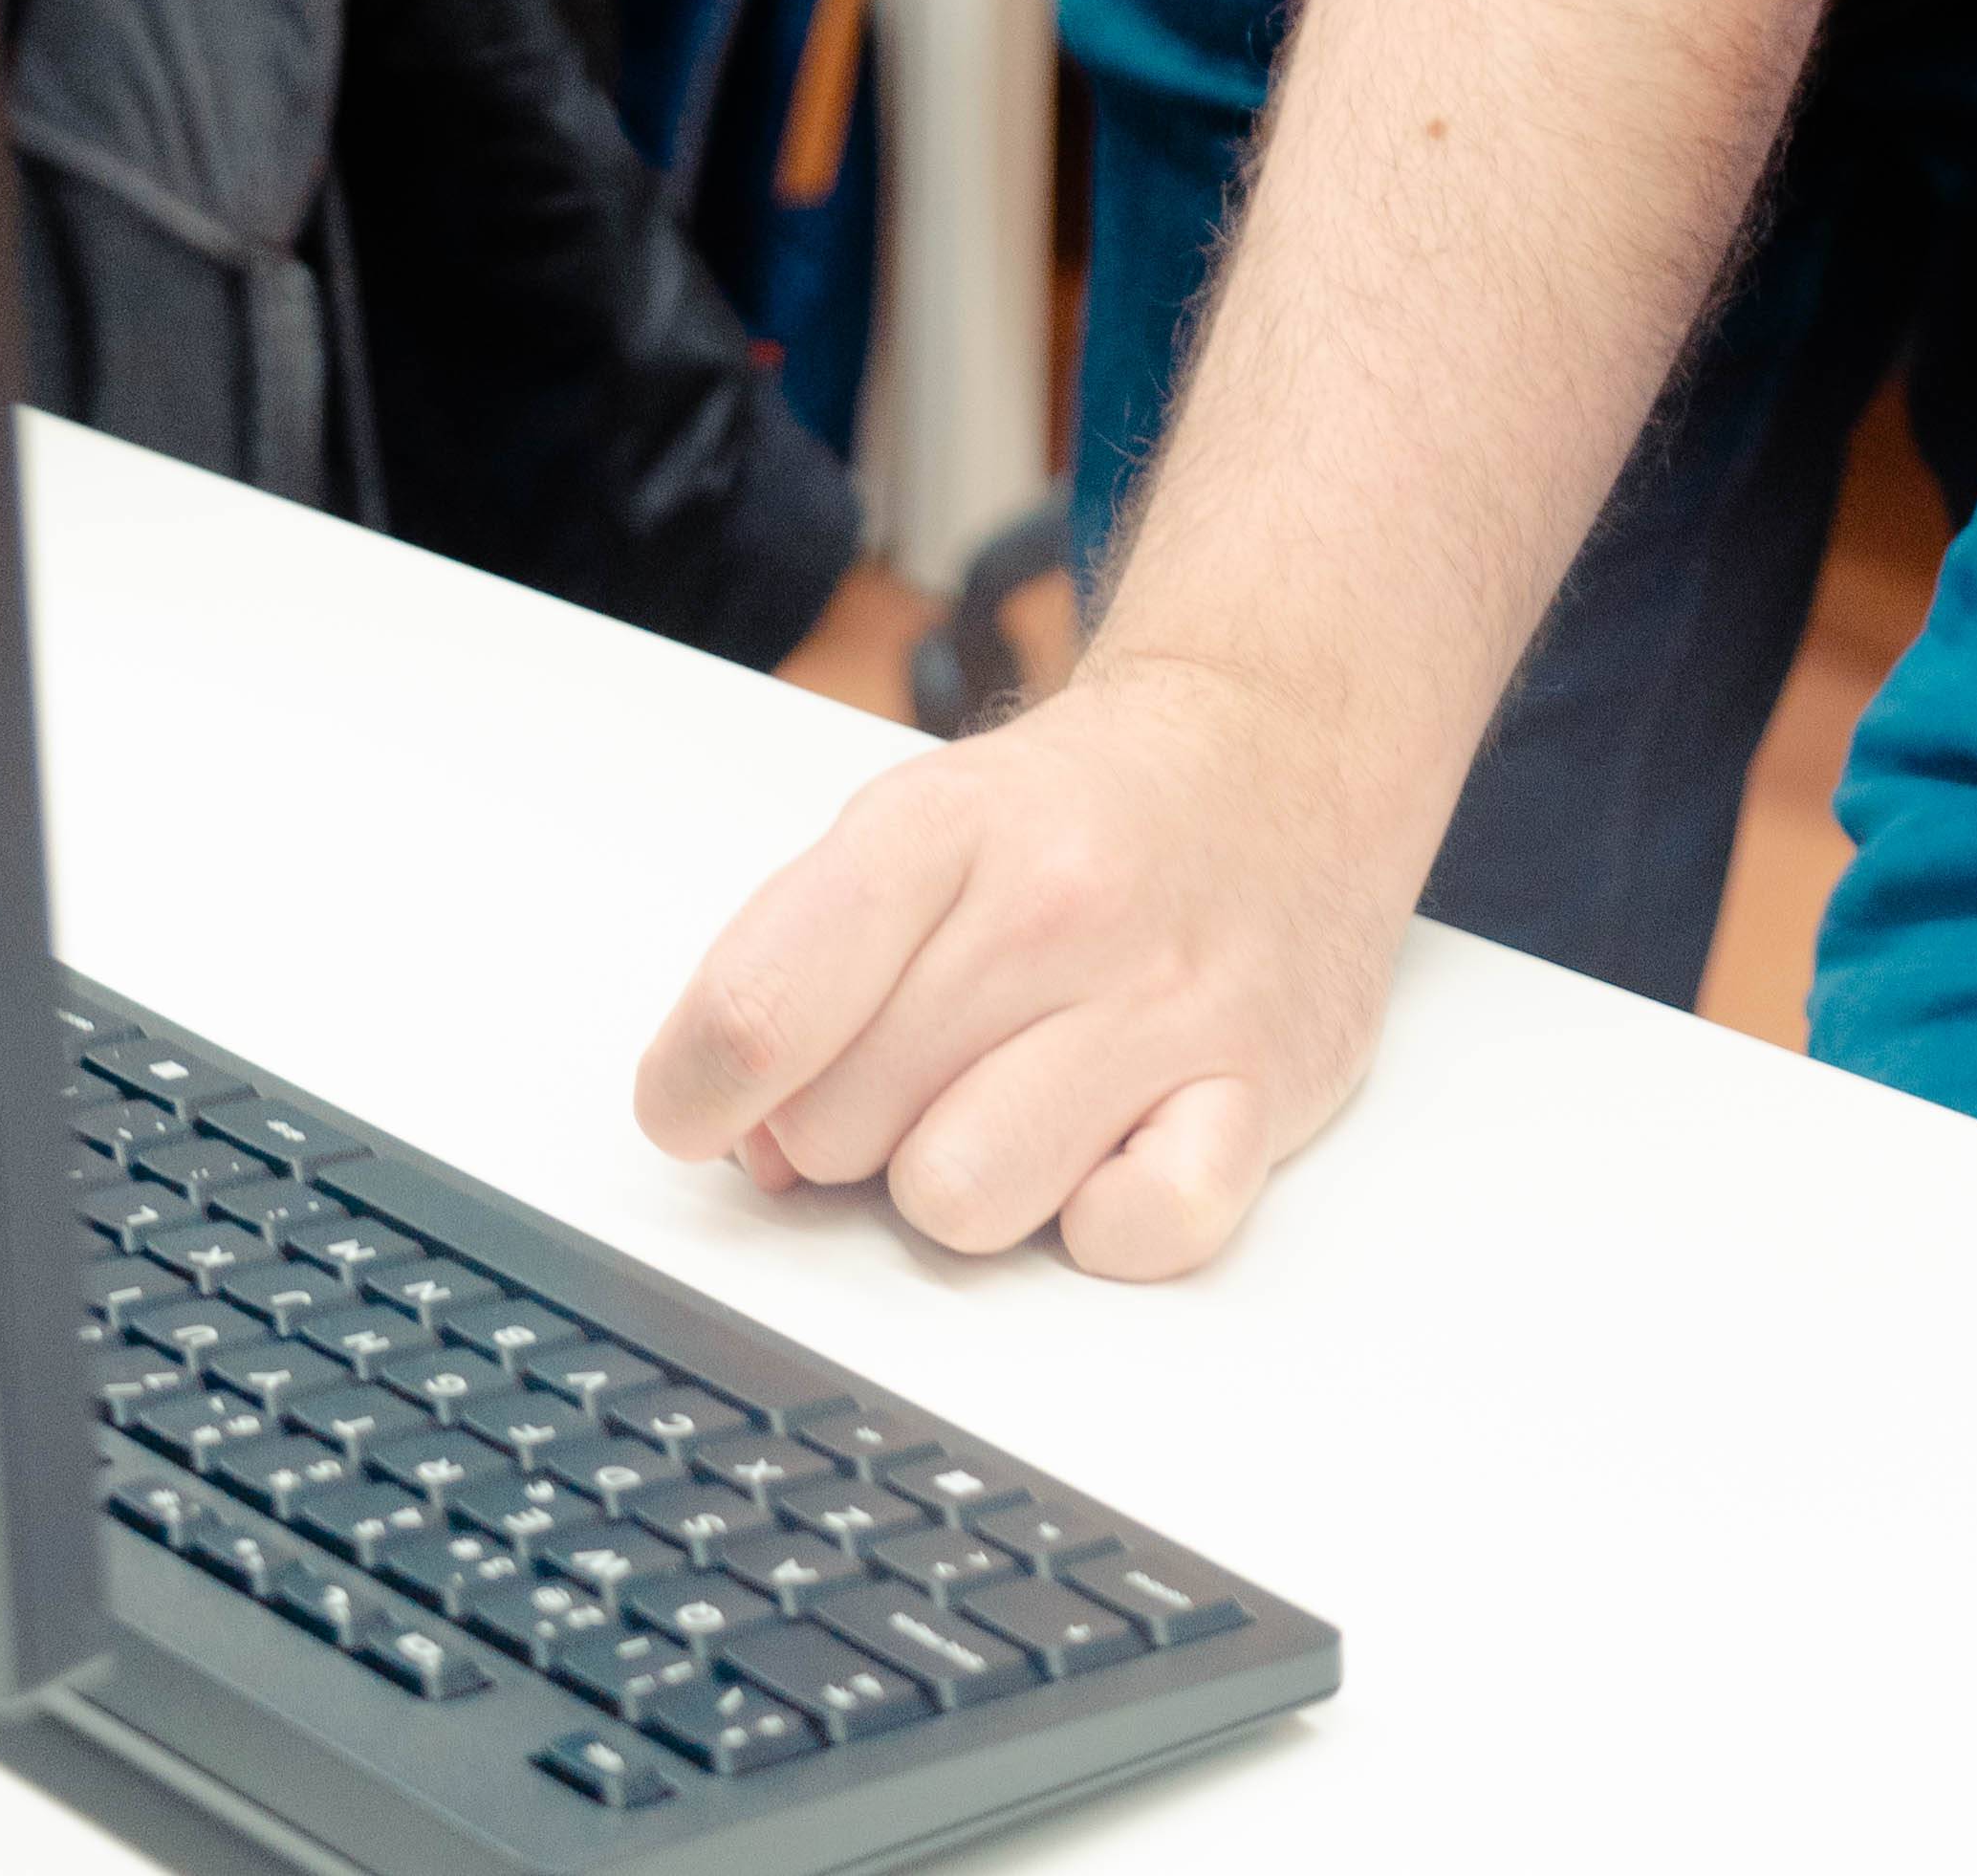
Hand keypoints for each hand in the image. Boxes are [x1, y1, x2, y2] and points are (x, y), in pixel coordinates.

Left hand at [633, 648, 1432, 1276]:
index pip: (760, 1010)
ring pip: (961, 1200)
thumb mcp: (913, 827)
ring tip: (1012, 1101)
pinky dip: (1104, 1221)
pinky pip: (1134, 1235)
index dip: (696, 1094)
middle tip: (924, 1059)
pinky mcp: (1262, 1085)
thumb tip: (740, 1141)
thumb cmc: (1078, 809)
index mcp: (940, 827)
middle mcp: (1055, 905)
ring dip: (963, 1180)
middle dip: (852, 1123)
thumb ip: (796, 966)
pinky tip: (1109, 1145)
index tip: (697, 1109)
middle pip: (842, 1130)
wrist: (1279, 741)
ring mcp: (1165, 998)